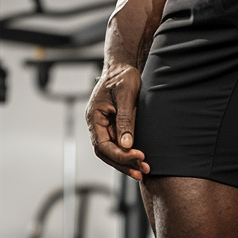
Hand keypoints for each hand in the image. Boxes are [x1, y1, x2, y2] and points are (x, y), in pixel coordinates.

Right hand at [88, 63, 149, 179]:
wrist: (123, 67)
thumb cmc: (123, 77)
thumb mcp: (126, 96)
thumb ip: (125, 120)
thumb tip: (126, 145)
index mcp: (94, 117)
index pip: (102, 145)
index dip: (119, 155)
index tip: (138, 156)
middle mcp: (96, 125)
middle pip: (106, 153)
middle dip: (123, 164)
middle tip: (142, 170)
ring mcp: (104, 127)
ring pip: (112, 152)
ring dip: (126, 163)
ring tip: (143, 170)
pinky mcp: (113, 127)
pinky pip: (118, 146)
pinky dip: (128, 155)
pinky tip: (139, 160)